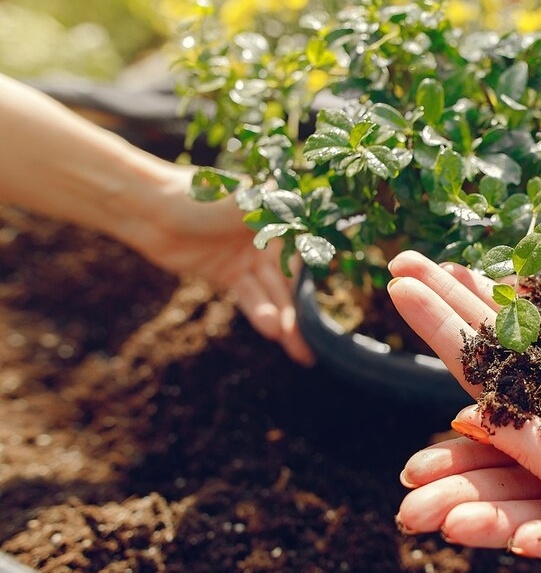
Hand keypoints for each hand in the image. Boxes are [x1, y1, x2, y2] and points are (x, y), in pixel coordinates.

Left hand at [127, 166, 314, 366]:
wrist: (145, 210)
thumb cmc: (193, 195)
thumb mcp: (239, 201)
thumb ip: (274, 209)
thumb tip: (305, 202)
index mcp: (276, 214)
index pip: (307, 247)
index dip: (322, 271)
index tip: (335, 296)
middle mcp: (267, 237)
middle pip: (292, 278)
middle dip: (305, 309)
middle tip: (319, 341)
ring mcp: (247, 258)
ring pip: (273, 294)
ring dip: (286, 321)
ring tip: (301, 350)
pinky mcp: (227, 275)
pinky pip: (250, 299)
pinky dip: (261, 314)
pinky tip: (274, 333)